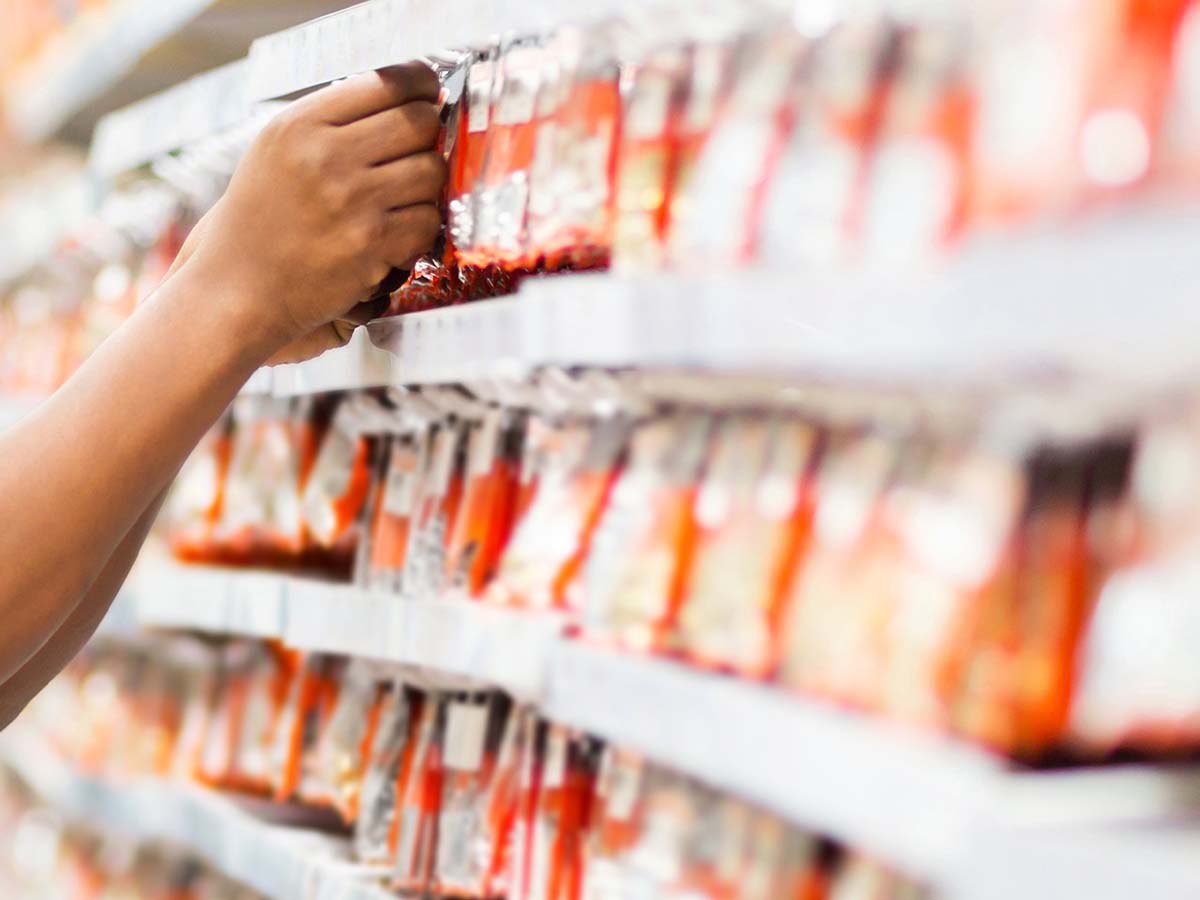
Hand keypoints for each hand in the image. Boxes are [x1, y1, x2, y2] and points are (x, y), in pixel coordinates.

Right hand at [183, 61, 445, 355]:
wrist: (240, 288)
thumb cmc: (263, 218)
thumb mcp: (278, 149)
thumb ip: (333, 120)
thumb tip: (408, 96)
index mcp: (301, 124)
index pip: (388, 82)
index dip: (422, 84)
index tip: (429, 93)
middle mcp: (325, 156)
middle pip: (420, 123)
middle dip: (428, 136)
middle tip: (416, 152)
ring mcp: (352, 201)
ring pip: (432, 172)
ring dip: (426, 186)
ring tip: (401, 198)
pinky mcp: (372, 245)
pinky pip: (428, 221)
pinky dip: (419, 230)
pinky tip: (394, 234)